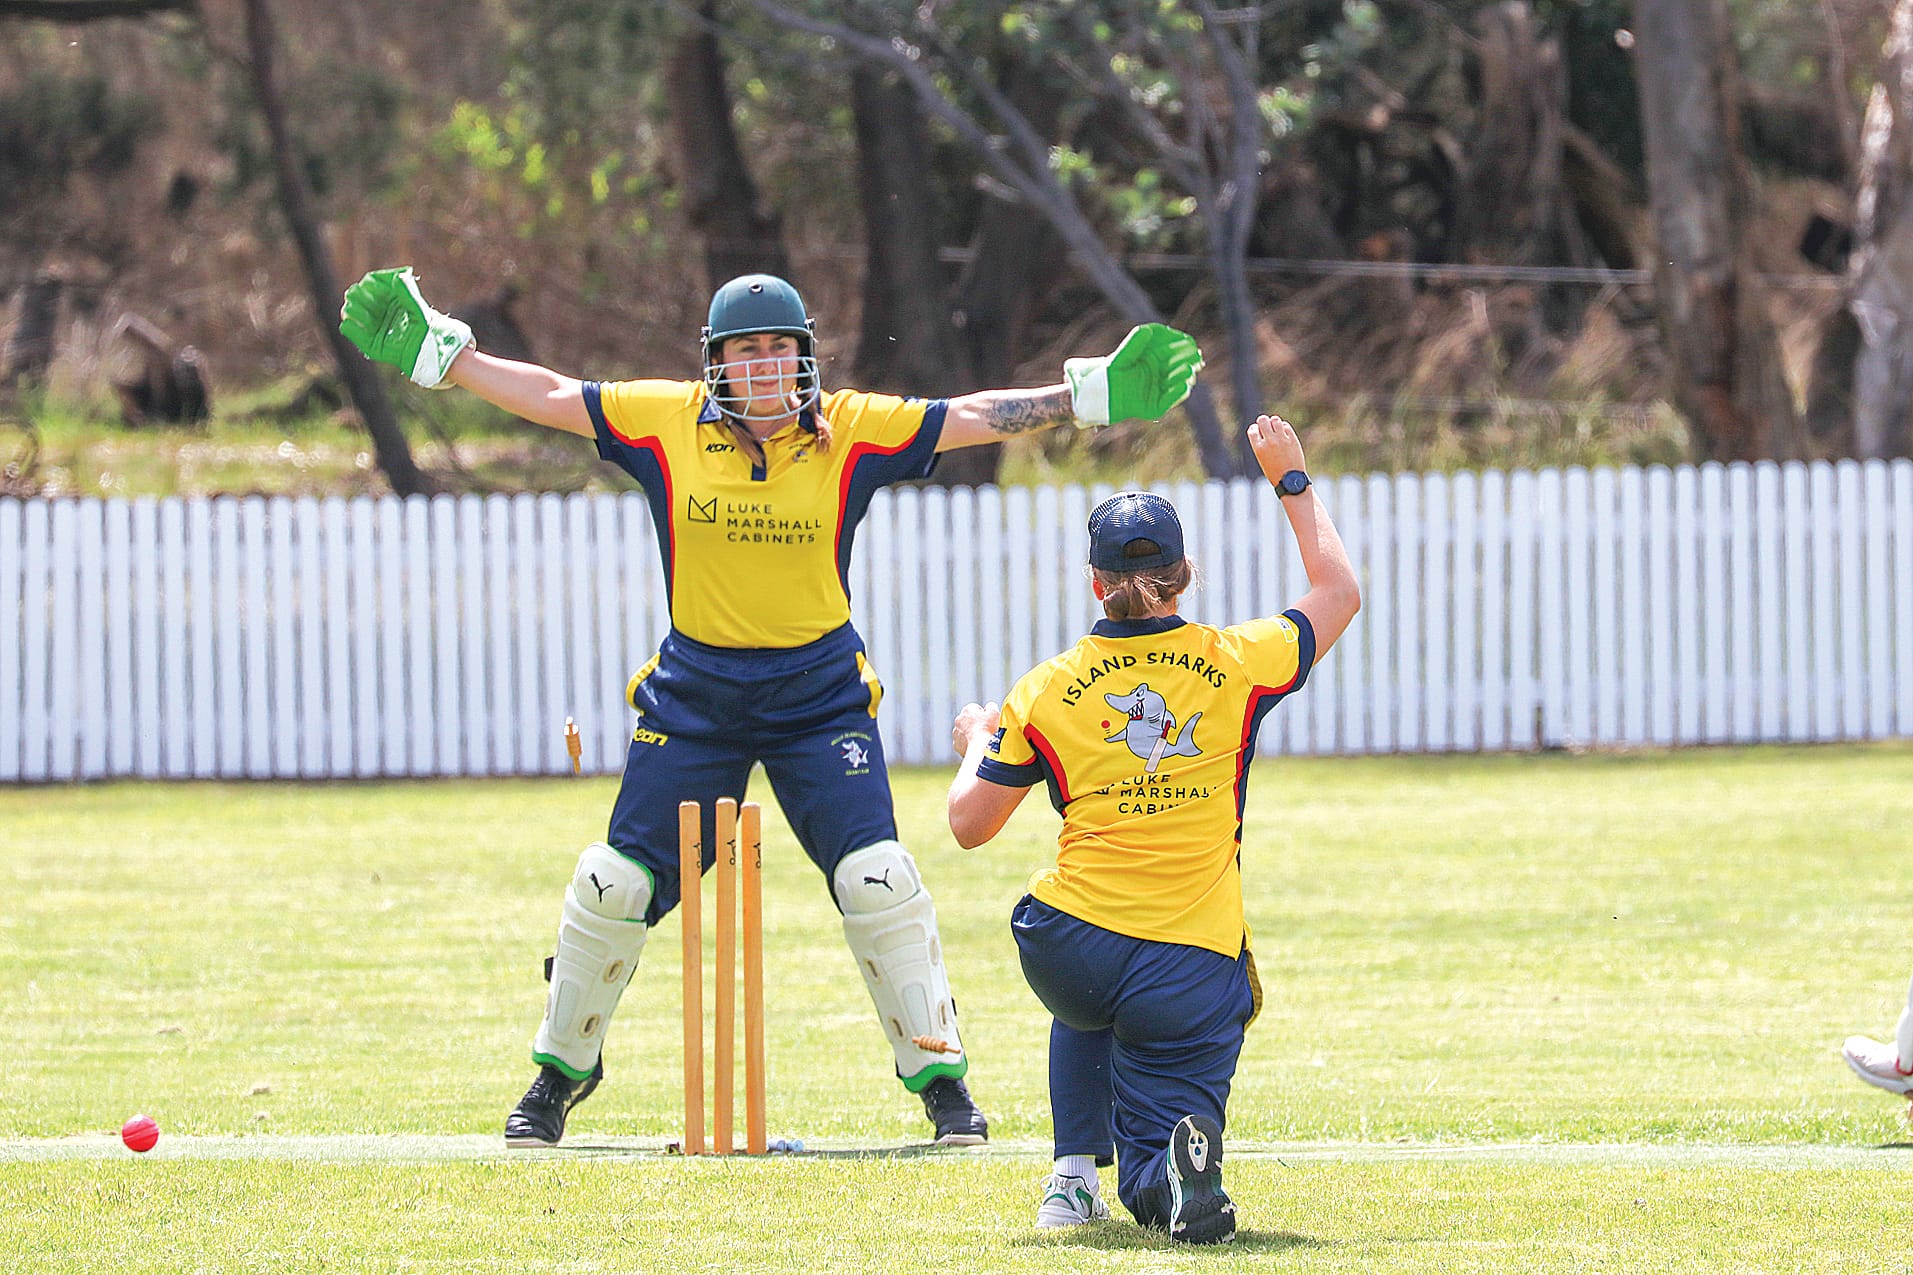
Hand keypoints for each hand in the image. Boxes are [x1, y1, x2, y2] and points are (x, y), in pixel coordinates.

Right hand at [339, 267, 473, 387]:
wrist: (430, 352)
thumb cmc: (427, 328)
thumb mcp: (419, 309)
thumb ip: (409, 293)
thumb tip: (400, 275)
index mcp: (388, 296)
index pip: (371, 281)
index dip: (373, 282)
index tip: (381, 286)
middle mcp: (376, 308)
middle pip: (356, 293)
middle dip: (359, 295)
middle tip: (372, 301)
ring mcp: (371, 324)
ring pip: (349, 310)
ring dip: (354, 310)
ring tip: (368, 316)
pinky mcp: (368, 342)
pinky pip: (349, 330)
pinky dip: (350, 327)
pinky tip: (361, 325)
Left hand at [951, 701, 1000, 759]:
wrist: (980, 749)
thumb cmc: (988, 730)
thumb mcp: (994, 713)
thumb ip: (991, 706)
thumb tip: (989, 706)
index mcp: (967, 710)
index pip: (976, 709)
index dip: (984, 715)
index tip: (990, 721)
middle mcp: (959, 720)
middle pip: (969, 720)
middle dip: (976, 724)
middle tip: (986, 731)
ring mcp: (956, 733)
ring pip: (965, 732)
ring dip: (971, 734)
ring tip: (982, 740)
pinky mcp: (956, 745)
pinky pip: (963, 743)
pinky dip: (968, 744)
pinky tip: (977, 747)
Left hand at [1064, 324, 1202, 425]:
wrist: (1099, 397)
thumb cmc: (1110, 373)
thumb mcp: (1121, 358)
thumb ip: (1133, 345)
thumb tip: (1147, 330)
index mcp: (1155, 359)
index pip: (1172, 349)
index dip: (1182, 346)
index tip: (1188, 342)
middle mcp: (1160, 374)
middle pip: (1178, 365)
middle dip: (1188, 360)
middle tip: (1195, 356)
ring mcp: (1159, 390)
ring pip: (1177, 382)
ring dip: (1184, 376)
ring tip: (1189, 369)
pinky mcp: (1156, 407)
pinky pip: (1169, 401)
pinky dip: (1177, 395)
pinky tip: (1183, 386)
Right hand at [1246, 413, 1306, 487]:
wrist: (1290, 481)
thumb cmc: (1274, 472)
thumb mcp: (1262, 459)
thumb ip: (1261, 444)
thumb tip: (1263, 428)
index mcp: (1258, 448)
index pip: (1252, 430)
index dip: (1254, 428)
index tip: (1257, 430)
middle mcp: (1269, 442)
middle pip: (1263, 420)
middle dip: (1263, 421)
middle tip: (1266, 425)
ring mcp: (1281, 440)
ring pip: (1275, 420)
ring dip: (1274, 422)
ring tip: (1276, 428)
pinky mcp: (1292, 439)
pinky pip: (1286, 426)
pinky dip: (1283, 427)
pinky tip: (1283, 433)